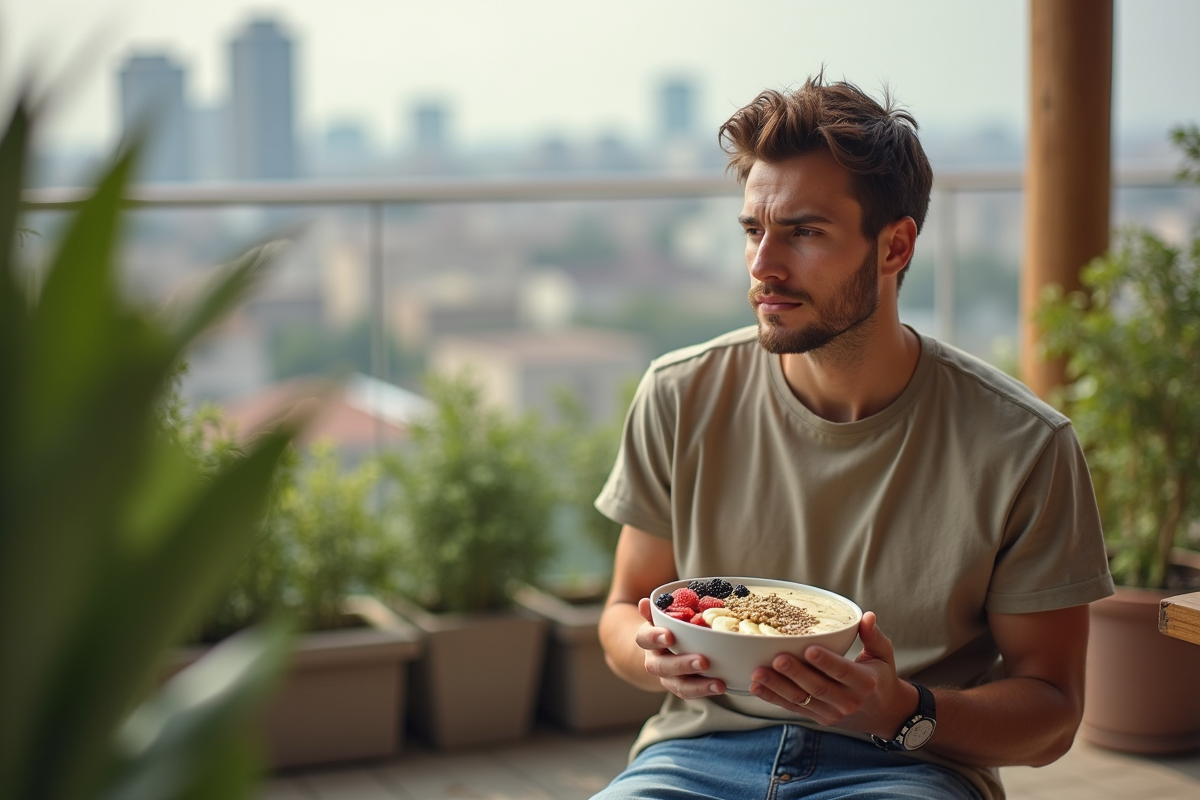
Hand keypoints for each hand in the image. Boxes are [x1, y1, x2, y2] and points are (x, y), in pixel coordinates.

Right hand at [634, 598, 726, 698]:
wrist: (661, 650)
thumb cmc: (666, 626)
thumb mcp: (661, 616)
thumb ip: (657, 610)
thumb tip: (645, 602)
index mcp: (648, 640)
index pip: (644, 638)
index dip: (655, 638)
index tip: (669, 636)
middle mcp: (655, 661)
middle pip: (662, 666)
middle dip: (682, 665)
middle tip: (703, 661)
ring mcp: (668, 677)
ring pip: (678, 685)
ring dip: (698, 686)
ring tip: (718, 683)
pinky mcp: (681, 687)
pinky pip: (690, 692)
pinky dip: (706, 691)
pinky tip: (721, 686)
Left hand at [747, 611, 916, 737]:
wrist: (883, 714)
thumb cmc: (881, 677)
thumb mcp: (883, 655)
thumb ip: (874, 636)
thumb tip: (867, 616)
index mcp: (865, 682)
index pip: (843, 671)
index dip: (826, 662)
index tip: (809, 649)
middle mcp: (848, 700)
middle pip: (818, 687)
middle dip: (796, 673)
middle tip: (777, 659)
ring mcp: (832, 712)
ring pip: (802, 700)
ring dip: (778, 687)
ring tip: (758, 673)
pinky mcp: (819, 718)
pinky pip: (793, 708)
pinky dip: (774, 698)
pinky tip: (757, 687)